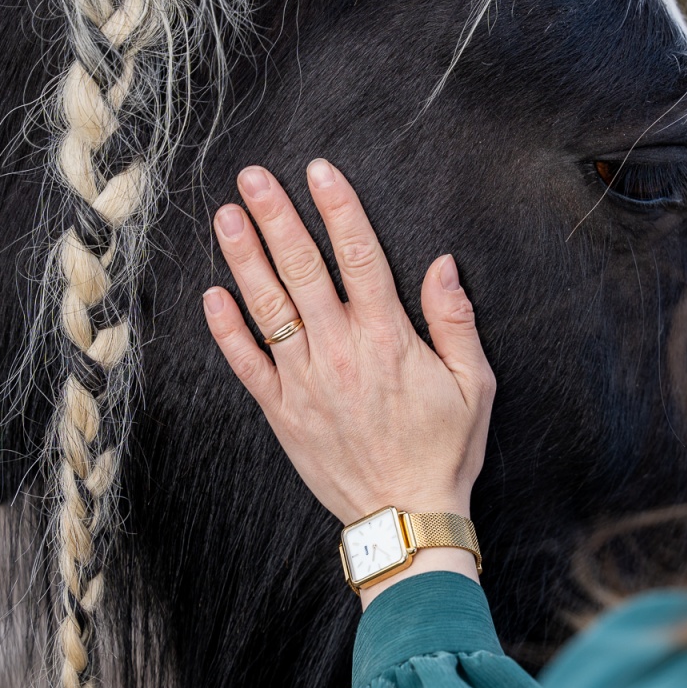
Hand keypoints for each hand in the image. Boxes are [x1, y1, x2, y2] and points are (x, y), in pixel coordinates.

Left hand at [202, 159, 494, 599]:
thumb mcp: (474, 384)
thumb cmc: (444, 449)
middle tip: (253, 177)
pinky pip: (247, 363)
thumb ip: (456, 321)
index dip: (338, 208)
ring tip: (226, 216)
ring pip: (268, 307)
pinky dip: (227, 329)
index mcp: (389, 338)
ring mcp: (306, 381)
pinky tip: (212, 294)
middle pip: (302, 269)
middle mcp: (341, 351)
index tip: (319, 170)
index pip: (359, 256)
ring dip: (245, 258)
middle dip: (276, 217)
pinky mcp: (282, 411)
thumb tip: (443, 264)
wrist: (406, 516)